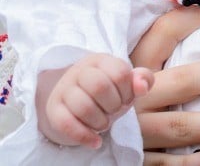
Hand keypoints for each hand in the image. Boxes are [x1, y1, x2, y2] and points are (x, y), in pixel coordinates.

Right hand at [37, 53, 153, 148]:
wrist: (79, 104)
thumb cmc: (111, 92)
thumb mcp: (129, 84)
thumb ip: (143, 80)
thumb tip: (142, 87)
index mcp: (101, 60)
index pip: (119, 73)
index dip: (128, 91)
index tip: (126, 99)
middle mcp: (79, 71)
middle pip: (99, 86)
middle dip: (114, 105)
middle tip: (114, 111)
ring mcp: (63, 89)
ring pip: (82, 106)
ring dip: (100, 122)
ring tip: (104, 123)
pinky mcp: (53, 109)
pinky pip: (66, 124)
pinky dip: (84, 136)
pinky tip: (95, 141)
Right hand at [129, 0, 199, 165]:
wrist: (78, 121)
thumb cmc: (121, 85)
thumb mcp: (140, 57)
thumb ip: (178, 33)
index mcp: (134, 63)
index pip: (167, 31)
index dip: (198, 18)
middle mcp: (135, 95)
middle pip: (185, 81)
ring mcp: (134, 128)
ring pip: (179, 125)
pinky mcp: (132, 156)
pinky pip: (163, 162)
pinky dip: (189, 162)